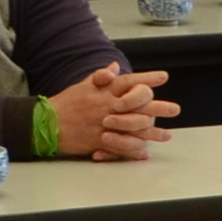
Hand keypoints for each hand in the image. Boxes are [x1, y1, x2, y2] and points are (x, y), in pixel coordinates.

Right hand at [50, 62, 177, 159]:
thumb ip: (101, 78)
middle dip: (158, 107)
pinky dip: (133, 150)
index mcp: (104, 92)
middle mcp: (107, 107)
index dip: (147, 79)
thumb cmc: (66, 103)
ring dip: (152, 132)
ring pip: (133, 128)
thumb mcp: (82, 86)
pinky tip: (145, 152)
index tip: (164, 77)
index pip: (129, 82)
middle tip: (175, 109)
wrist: (46, 123)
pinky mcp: (99, 141)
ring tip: (167, 135)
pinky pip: (120, 147)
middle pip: (137, 105)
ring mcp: (105, 125)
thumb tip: (114, 67)